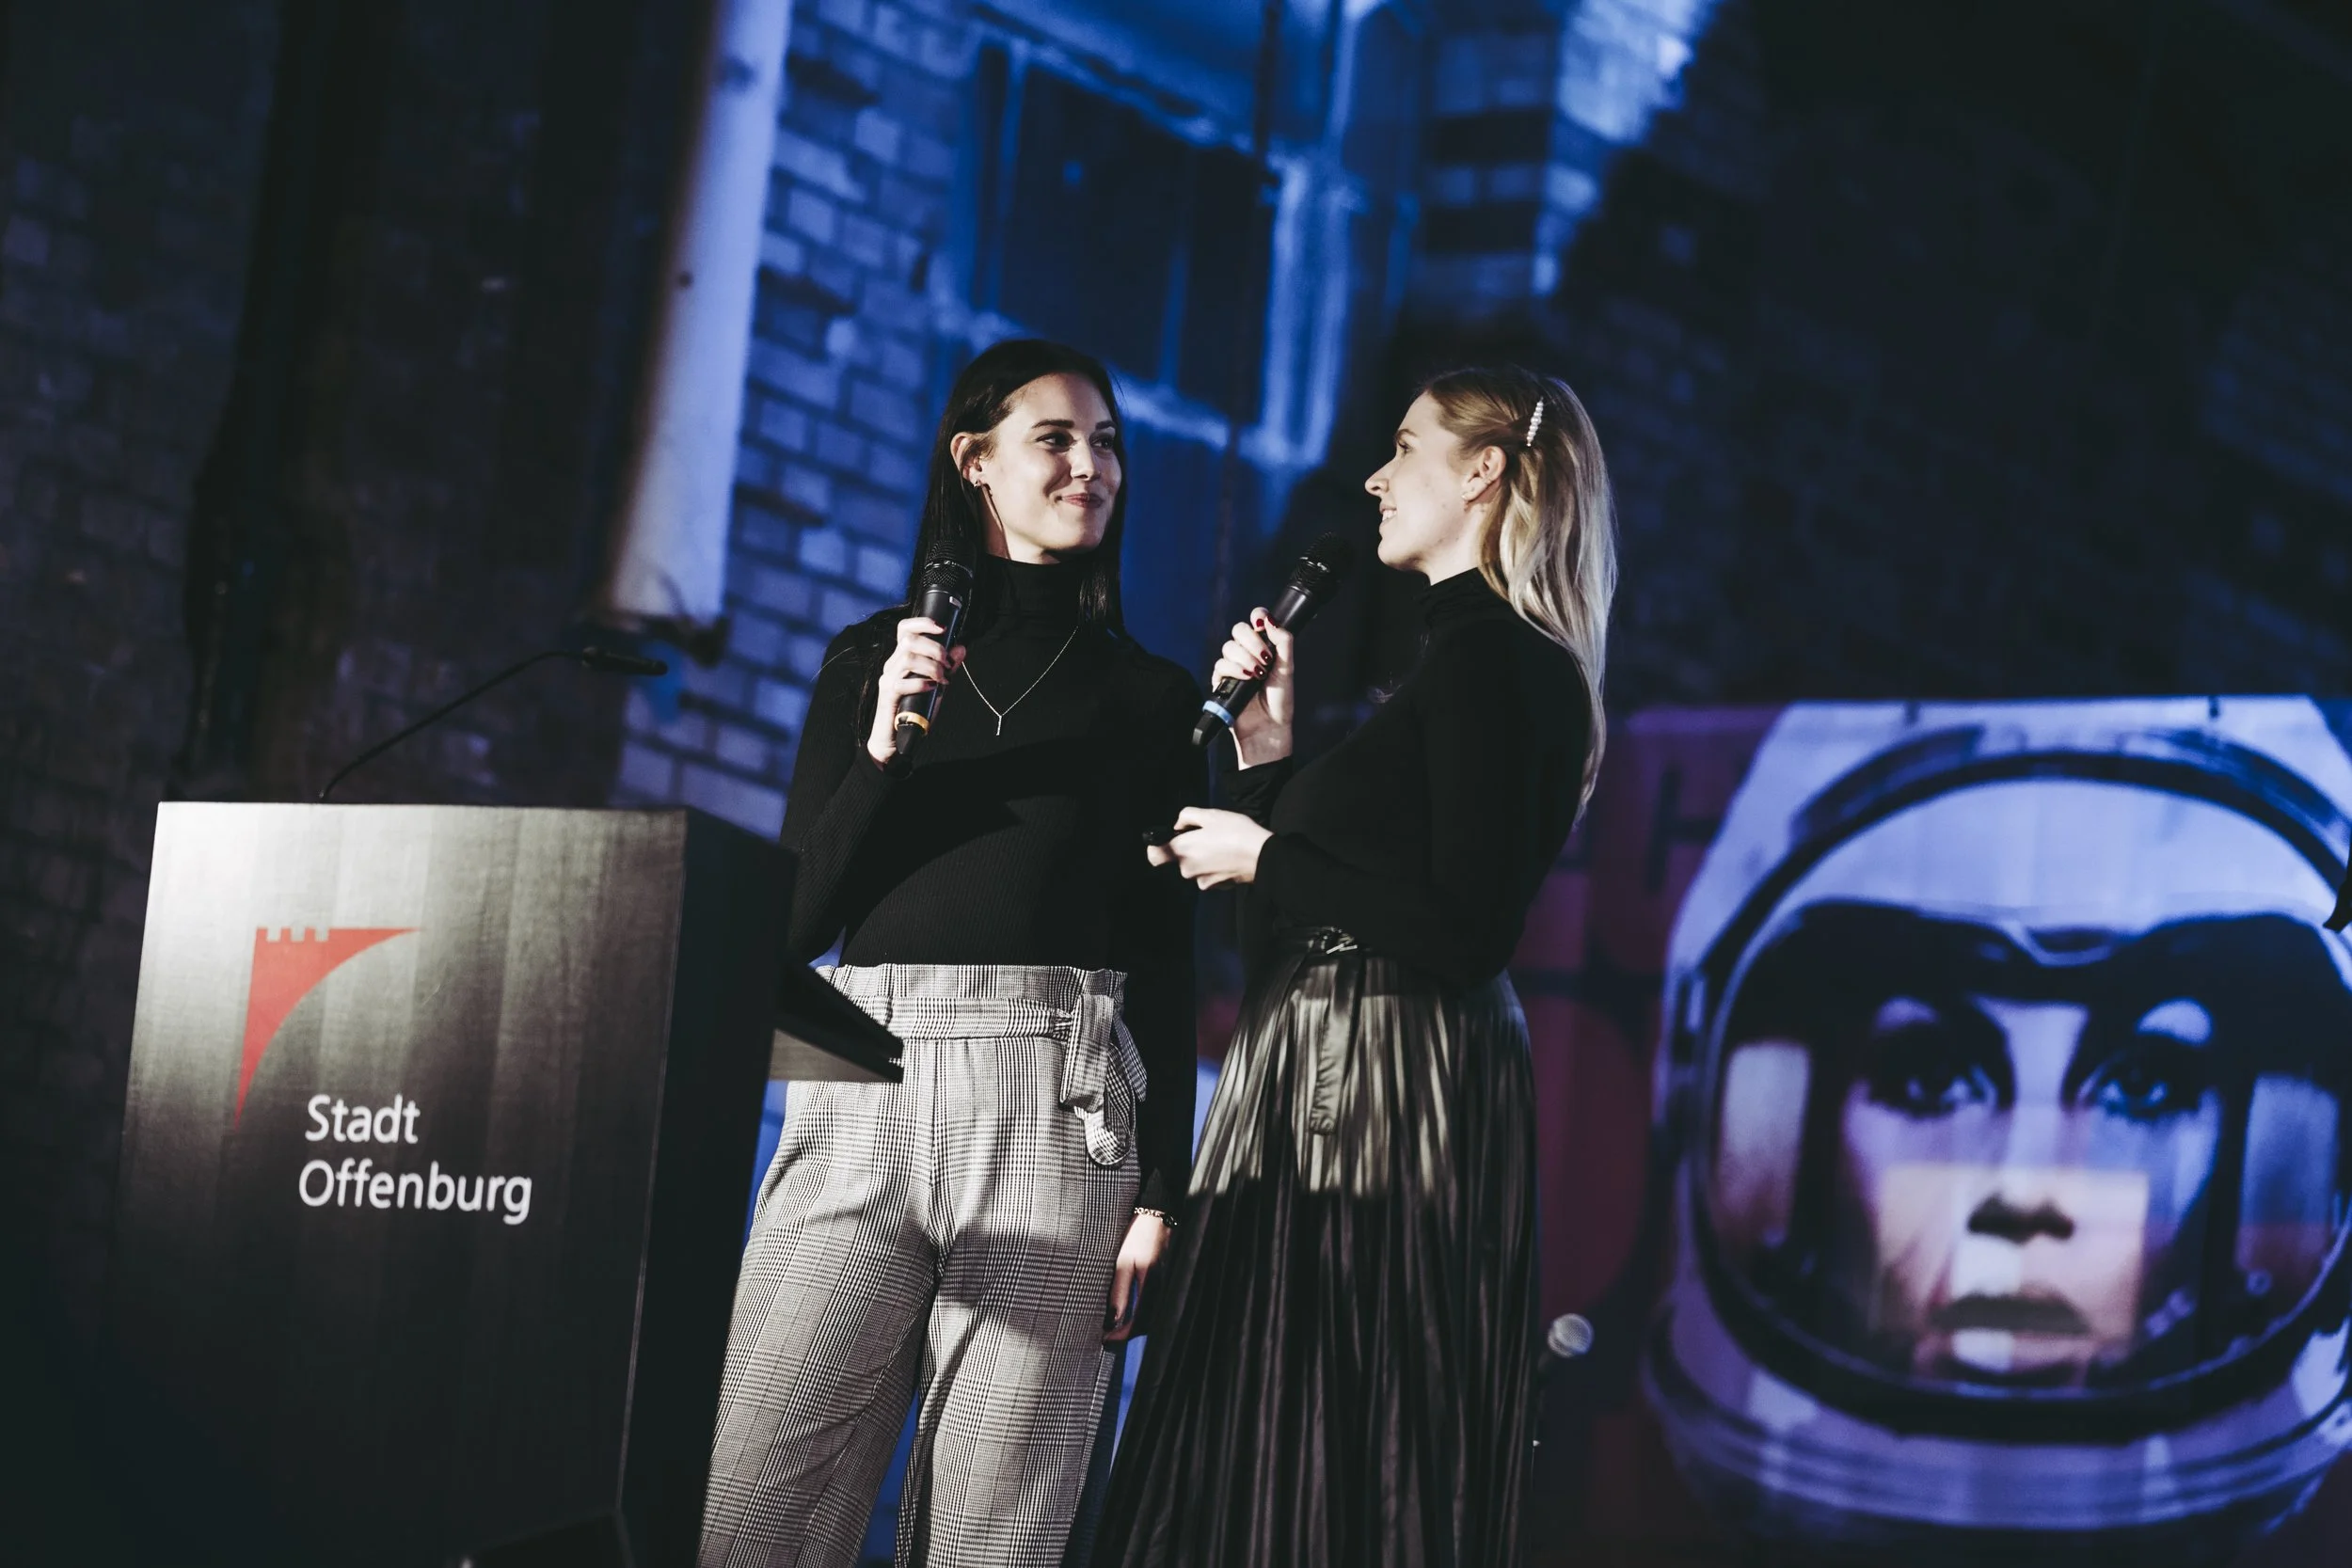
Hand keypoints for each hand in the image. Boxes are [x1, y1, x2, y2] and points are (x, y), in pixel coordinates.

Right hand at [866, 616, 966, 764]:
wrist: (897, 738)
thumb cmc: (915, 709)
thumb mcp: (937, 685)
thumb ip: (948, 667)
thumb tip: (961, 648)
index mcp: (901, 658)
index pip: (905, 629)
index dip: (922, 622)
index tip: (942, 628)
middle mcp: (892, 665)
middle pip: (909, 641)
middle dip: (935, 648)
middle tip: (948, 664)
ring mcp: (887, 679)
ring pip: (907, 658)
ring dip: (931, 666)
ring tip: (942, 678)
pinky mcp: (887, 696)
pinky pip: (902, 683)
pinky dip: (921, 683)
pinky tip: (932, 688)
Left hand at [1103, 1209, 1171, 1342]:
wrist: (1160, 1215)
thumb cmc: (1139, 1235)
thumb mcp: (1123, 1262)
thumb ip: (1119, 1292)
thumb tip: (1112, 1321)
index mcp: (1152, 1286)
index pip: (1137, 1324)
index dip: (1120, 1336)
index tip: (1105, 1340)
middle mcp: (1164, 1290)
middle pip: (1148, 1326)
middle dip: (1127, 1335)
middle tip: (1108, 1338)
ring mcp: (1169, 1287)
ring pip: (1154, 1319)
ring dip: (1136, 1327)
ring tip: (1116, 1328)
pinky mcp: (1169, 1283)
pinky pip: (1158, 1307)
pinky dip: (1144, 1316)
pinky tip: (1132, 1314)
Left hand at [1144, 807, 1269, 888]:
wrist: (1262, 856)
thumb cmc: (1236, 832)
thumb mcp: (1211, 815)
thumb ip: (1186, 816)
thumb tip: (1178, 825)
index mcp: (1182, 849)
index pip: (1154, 855)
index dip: (1158, 847)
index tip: (1169, 840)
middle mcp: (1187, 869)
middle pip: (1180, 859)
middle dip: (1191, 848)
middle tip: (1209, 836)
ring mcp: (1202, 881)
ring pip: (1196, 867)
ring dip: (1204, 858)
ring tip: (1223, 845)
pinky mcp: (1216, 887)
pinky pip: (1209, 875)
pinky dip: (1215, 868)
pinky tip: (1229, 857)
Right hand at [1210, 608, 1293, 767]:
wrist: (1269, 727)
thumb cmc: (1280, 701)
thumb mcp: (1287, 668)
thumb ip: (1283, 642)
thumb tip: (1271, 621)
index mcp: (1263, 647)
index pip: (1255, 621)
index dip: (1257, 616)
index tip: (1262, 623)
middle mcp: (1247, 654)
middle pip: (1238, 629)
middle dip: (1252, 640)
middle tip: (1265, 658)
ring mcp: (1233, 666)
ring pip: (1229, 647)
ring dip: (1245, 657)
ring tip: (1257, 674)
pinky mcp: (1222, 681)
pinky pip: (1220, 665)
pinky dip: (1234, 669)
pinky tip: (1246, 678)